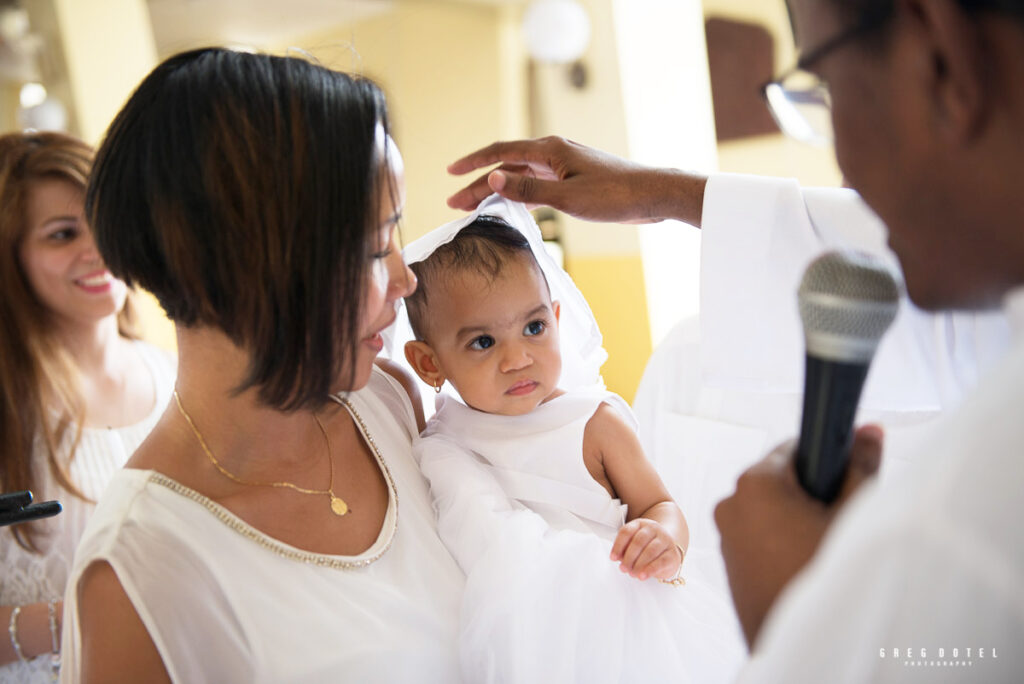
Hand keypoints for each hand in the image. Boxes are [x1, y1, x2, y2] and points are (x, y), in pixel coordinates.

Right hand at [447, 136, 706, 226]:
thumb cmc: (614, 195)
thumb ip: (528, 190)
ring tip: (474, 208)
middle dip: (478, 184)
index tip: (450, 173)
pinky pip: (536, 185)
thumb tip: (493, 181)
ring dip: (497, 191)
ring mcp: (563, 167)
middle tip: (454, 203)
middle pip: (506, 167)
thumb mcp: (567, 197)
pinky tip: (509, 207)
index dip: (473, 163)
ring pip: (520, 177)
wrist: (652, 195)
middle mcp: (553, 154)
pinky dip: (518, 195)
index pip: (500, 153)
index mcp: (549, 150)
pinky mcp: (573, 180)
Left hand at [610, 518, 682, 580]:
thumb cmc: (647, 547)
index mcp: (640, 524)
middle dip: (628, 557)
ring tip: (632, 573)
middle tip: (623, 568)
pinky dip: (650, 570)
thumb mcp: (633, 545)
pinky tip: (643, 575)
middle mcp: (653, 529)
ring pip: (650, 551)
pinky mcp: (672, 554)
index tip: (613, 557)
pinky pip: (661, 562)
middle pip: (638, 541)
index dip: (618, 546)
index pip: (626, 532)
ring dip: (638, 564)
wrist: (668, 550)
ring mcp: (665, 540)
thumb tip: (617, 558)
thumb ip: (624, 550)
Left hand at [714, 425, 883, 646]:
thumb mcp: (852, 515)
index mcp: (755, 482)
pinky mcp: (727, 560)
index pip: (795, 448)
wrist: (803, 642)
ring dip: (796, 518)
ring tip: (823, 546)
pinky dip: (781, 540)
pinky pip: (758, 535)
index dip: (824, 460)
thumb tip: (868, 430)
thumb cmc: (825, 574)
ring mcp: (725, 533)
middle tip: (837, 520)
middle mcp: (730, 502)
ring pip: (770, 509)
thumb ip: (860, 466)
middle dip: (811, 492)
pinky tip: (804, 562)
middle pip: (781, 479)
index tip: (843, 477)